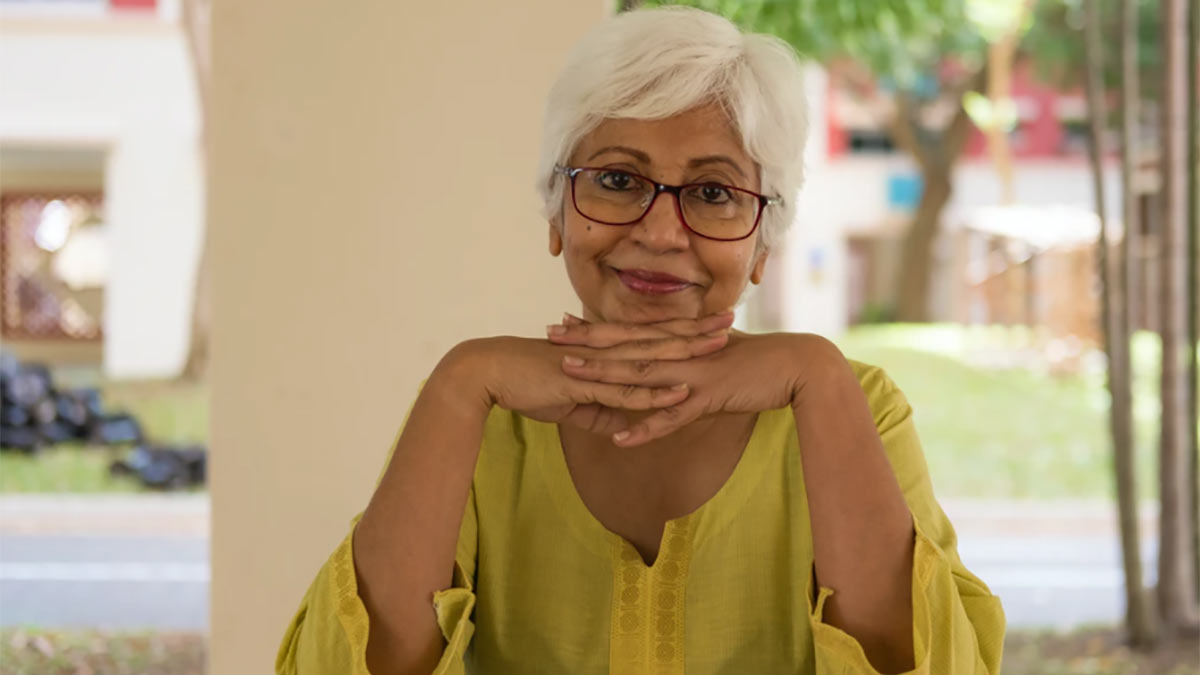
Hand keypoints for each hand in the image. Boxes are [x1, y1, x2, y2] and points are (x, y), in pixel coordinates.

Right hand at [444, 328, 727, 436]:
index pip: (653, 334)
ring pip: (649, 360)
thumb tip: (623, 426)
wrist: (490, 373)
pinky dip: (654, 394)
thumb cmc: (528, 382)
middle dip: (697, 331)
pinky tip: (679, 395)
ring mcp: (597, 365)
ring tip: (718, 349)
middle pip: (660, 338)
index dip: (684, 327)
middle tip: (733, 320)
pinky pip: (624, 392)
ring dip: (685, 355)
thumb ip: (601, 411)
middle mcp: (605, 350)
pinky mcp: (584, 384)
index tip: (713, 320)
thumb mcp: (572, 400)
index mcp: (604, 348)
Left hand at [549, 321, 843, 445]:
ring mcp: (693, 373)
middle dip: (586, 344)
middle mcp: (681, 352)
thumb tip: (668, 366)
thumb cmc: (759, 362)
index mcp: (680, 342)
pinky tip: (620, 439)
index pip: (630, 333)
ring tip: (570, 378)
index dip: (596, 329)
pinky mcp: (709, 396)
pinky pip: (672, 416)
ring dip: (605, 376)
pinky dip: (646, 427)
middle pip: (625, 347)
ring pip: (640, 375)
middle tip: (550, 337)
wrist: (797, 365)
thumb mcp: (716, 357)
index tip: (563, 323)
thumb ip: (688, 361)